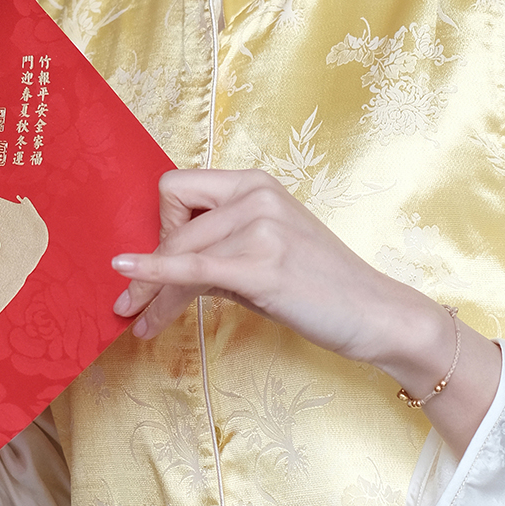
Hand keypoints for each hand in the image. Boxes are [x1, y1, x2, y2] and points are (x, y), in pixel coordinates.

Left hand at [111, 169, 500, 457]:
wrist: (376, 313)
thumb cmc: (319, 286)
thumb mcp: (263, 251)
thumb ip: (216, 247)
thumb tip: (158, 267)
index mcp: (254, 183)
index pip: (176, 189)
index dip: (162, 227)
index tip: (163, 262)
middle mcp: (255, 195)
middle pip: (171, 227)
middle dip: (146, 270)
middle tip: (131, 305)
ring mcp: (260, 226)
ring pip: (178, 256)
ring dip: (153, 294)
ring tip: (141, 323)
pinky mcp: (261, 265)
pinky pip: (191, 270)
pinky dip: (155, 276)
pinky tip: (129, 287)